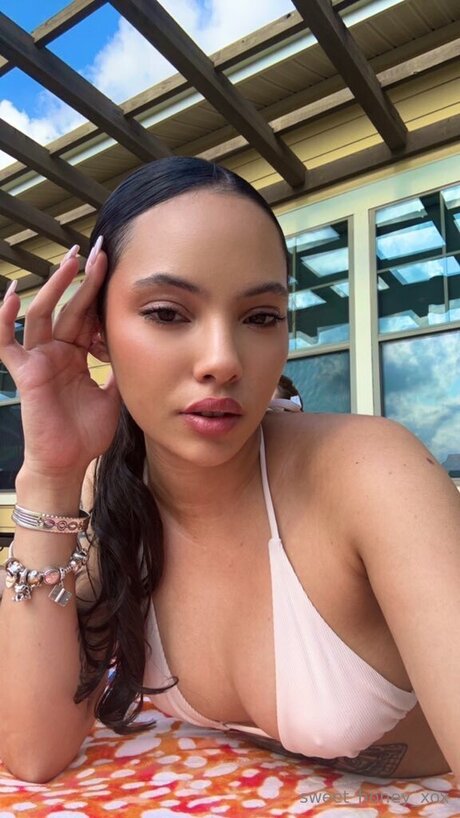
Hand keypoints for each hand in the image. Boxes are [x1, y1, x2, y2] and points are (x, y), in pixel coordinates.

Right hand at [0, 243, 120, 480]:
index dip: (97, 291)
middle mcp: (56, 352)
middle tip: (96, 250)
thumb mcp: (115, 394)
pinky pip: (8, 343)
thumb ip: (121, 368)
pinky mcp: (25, 374)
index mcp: (76, 355)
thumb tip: (141, 345)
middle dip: (81, 278)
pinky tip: (11, 294)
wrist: (69, 463)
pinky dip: (5, 319)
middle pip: (67, 307)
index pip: (86, 315)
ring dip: (54, 286)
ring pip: (42, 314)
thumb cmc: (88, 433)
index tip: (111, 264)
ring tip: (71, 260)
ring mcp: (39, 360)